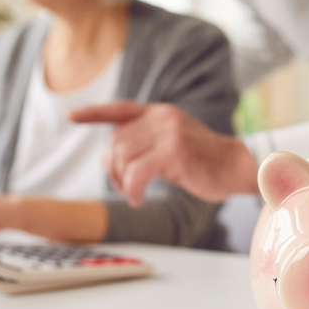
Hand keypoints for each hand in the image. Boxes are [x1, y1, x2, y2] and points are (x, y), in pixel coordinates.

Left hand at [70, 101, 257, 205]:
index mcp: (160, 113)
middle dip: (113, 168)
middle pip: (116, 141)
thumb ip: (140, 150)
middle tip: (124, 187)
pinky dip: (131, 189)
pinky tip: (138, 199)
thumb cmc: (203, 163)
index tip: (71, 117)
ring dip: (121, 180)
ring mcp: (169, 133)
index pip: (120, 109)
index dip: (93, 113)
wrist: (237, 167)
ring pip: (123, 156)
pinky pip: (137, 173)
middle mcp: (162, 117)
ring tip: (133, 193)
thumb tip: (105, 160)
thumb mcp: (167, 152)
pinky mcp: (174, 153)